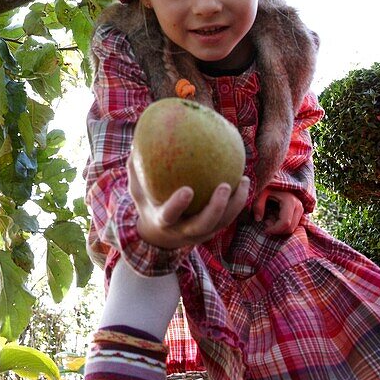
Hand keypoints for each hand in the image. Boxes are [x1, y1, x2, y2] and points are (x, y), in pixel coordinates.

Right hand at [128, 156, 250, 250]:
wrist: (159, 237)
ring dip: (235, 204)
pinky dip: (238, 201)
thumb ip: (136, 170)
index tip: (187, 190)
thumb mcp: (137, 190)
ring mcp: (200, 233)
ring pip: (221, 223)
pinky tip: (243, 180)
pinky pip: (228, 217)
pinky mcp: (212, 231)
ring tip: (243, 180)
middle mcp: (184, 231)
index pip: (170, 215)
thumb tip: (136, 142)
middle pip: (204, 224)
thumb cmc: (148, 204)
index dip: (178, 205)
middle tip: (225, 186)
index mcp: (163, 221)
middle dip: (216, 207)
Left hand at [252, 189, 303, 234]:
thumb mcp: (260, 193)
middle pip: (290, 228)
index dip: (275, 229)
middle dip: (277, 230)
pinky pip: (293, 224)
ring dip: (280, 228)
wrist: (276, 179)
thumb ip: (258, 205)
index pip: (286, 223)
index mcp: (290, 201)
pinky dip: (283, 225)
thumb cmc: (267, 185)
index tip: (264, 230)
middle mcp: (298, 205)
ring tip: (269, 219)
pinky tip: (274, 217)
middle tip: (265, 222)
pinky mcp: (299, 211)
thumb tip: (258, 219)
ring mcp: (301, 208)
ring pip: (292, 228)